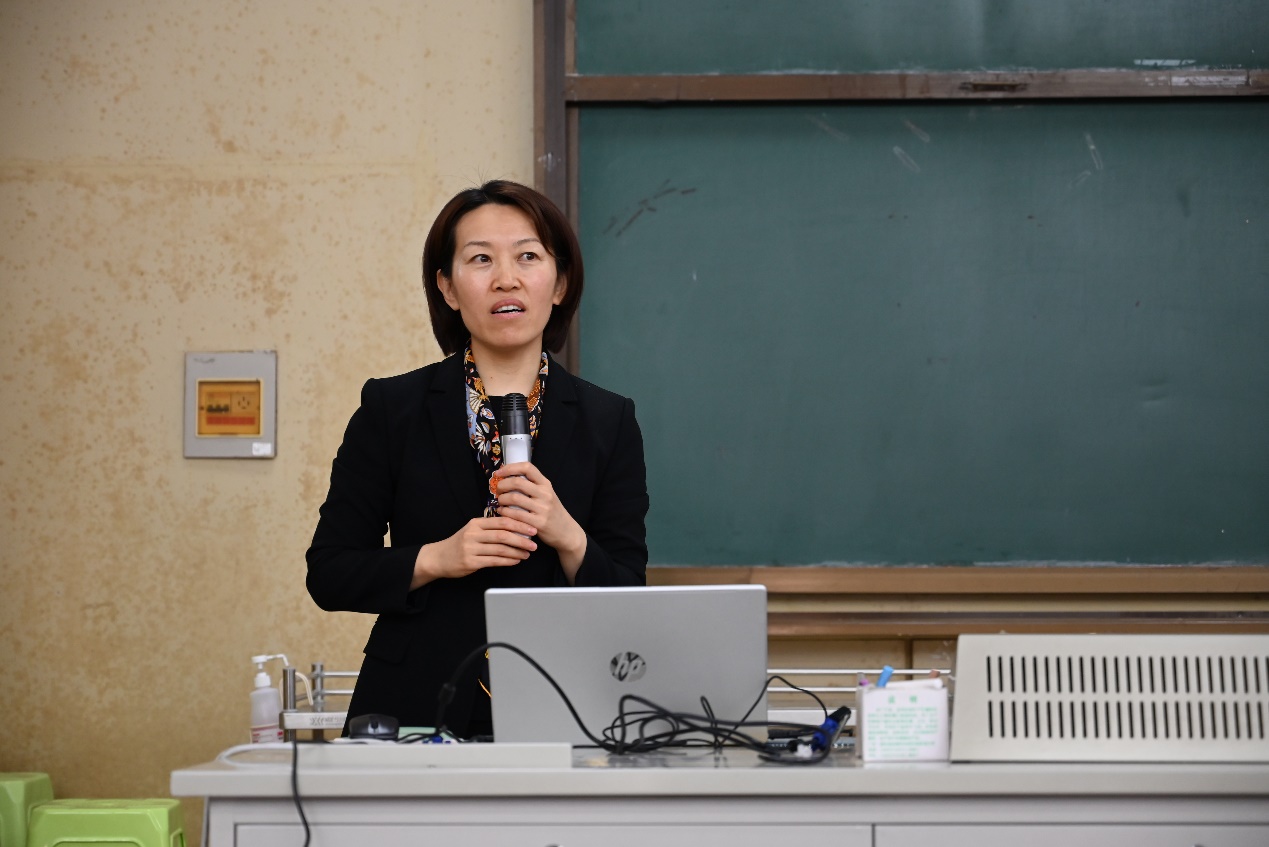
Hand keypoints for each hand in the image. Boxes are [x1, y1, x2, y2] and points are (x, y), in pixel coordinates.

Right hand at [411, 516, 537, 588]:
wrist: (439, 558)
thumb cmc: (460, 543)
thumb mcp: (472, 530)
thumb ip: (490, 528)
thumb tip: (515, 526)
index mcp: (476, 523)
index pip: (501, 521)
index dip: (519, 524)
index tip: (532, 528)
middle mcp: (473, 534)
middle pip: (503, 534)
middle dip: (521, 538)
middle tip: (534, 543)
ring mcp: (471, 548)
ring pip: (500, 549)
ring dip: (517, 551)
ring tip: (528, 553)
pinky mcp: (471, 562)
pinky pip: (494, 561)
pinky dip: (508, 561)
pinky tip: (516, 560)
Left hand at [493, 462, 587, 577]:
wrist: (566, 531)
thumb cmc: (551, 512)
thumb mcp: (546, 494)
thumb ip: (531, 486)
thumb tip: (508, 477)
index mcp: (546, 484)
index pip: (527, 467)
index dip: (510, 468)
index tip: (499, 472)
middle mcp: (545, 494)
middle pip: (517, 482)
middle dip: (502, 485)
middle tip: (498, 490)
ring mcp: (542, 508)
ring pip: (514, 498)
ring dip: (502, 499)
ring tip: (500, 502)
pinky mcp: (538, 523)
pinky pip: (516, 515)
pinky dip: (504, 512)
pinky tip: (502, 512)